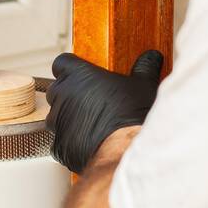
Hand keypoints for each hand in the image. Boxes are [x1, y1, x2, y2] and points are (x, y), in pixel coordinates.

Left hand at [46, 50, 163, 173]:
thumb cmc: (133, 114)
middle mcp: (62, 95)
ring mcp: (57, 121)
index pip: (62, 63)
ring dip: (68, 118)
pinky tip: (89, 144)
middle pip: (57, 89)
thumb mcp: (143, 85)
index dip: (71, 69)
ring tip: (92, 124)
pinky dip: (70, 142)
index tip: (82, 76)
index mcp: (78, 74)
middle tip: (91, 102)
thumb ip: (143, 68)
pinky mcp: (58, 146)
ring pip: (56, 116)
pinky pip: (60, 141)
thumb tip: (151, 57)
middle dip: (69, 95)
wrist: (126, 150)